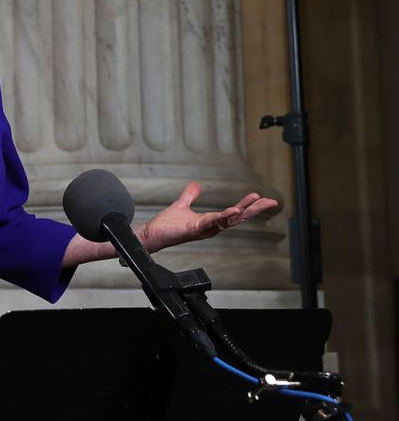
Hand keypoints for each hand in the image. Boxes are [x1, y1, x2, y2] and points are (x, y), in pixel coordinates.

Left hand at [137, 183, 279, 252]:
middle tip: (271, 202)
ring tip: (253, 204)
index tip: (262, 198)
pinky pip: (209, 224)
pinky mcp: (191, 230)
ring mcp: (202, 230)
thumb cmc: (166, 225)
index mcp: (210, 221)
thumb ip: (190, 196)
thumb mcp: (181, 206)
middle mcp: (209, 227)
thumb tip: (196, 185)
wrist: (151, 235)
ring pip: (226, 221)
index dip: (248, 206)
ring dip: (240, 212)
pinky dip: (221, 217)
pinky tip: (232, 211)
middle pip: (236, 218)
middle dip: (254, 210)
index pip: (233, 213)